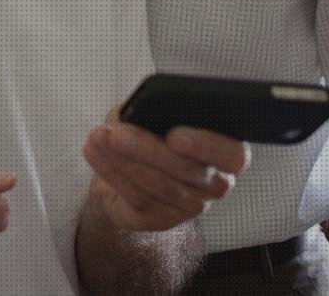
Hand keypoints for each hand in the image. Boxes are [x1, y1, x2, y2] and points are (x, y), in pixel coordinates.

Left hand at [82, 114, 248, 232]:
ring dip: (123, 160)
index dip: (206, 146)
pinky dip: (112, 172)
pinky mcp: (162, 218)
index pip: (232, 155)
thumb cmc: (148, 133)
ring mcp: (190, 206)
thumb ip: (153, 110)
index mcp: (222, 152)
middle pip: (187, 170)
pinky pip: (137, 197)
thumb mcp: (152, 114)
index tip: (174, 135)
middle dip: (147, 149)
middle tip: (117, 133)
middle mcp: (213, 183)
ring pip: (158, 184)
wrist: (129, 171)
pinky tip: (95, 152)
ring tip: (99, 138)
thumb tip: (137, 111)